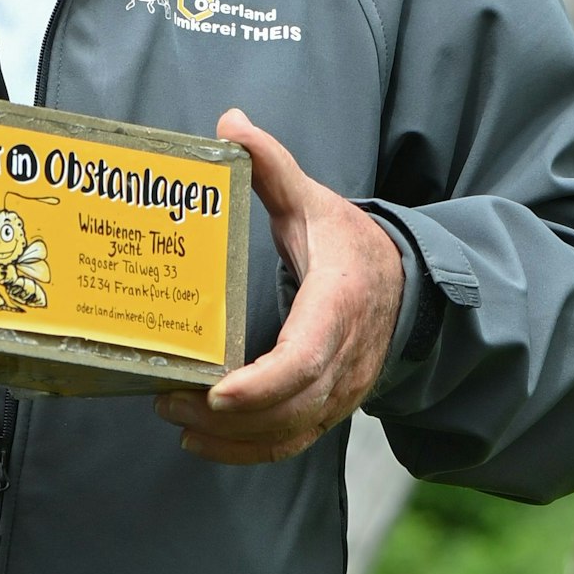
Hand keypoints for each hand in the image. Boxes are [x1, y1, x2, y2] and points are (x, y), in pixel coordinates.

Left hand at [154, 108, 402, 463]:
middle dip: (227, 417)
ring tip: (173, 417)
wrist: (406, 283)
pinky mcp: (331, 406)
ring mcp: (342, 390)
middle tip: (168, 400)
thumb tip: (230, 121)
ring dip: (231, 438)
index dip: (261, 384)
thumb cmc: (349, 244)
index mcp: (338, 305)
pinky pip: (293, 441)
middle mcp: (344, 358)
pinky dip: (249, 451)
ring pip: (290, 432)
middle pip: (290, 407)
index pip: (305, 359)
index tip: (217, 392)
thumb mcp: (313, 200)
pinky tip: (202, 442)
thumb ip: (271, 164)